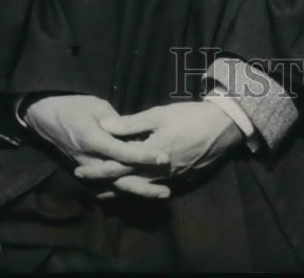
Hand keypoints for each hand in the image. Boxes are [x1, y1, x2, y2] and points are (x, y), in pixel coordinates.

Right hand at [22, 93, 170, 198]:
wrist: (46, 115)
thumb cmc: (73, 105)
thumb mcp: (96, 105)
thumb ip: (117, 121)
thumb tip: (135, 132)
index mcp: (93, 140)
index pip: (123, 153)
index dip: (144, 156)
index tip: (163, 157)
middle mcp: (90, 160)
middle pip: (120, 178)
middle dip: (144, 186)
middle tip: (166, 191)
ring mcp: (86, 168)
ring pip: (113, 185)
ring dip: (136, 190)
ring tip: (159, 194)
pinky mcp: (86, 170)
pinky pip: (105, 184)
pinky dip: (121, 189)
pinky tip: (138, 192)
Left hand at [75, 101, 242, 195]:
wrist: (222, 127)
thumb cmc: (189, 116)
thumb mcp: (159, 115)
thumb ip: (131, 124)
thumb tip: (104, 126)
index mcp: (150, 155)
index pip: (118, 166)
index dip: (98, 169)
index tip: (80, 169)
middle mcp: (158, 172)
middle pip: (126, 181)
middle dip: (104, 181)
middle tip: (85, 180)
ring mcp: (171, 178)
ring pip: (140, 187)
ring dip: (120, 187)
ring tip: (102, 188)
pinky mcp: (182, 179)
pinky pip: (155, 186)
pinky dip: (140, 187)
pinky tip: (134, 185)